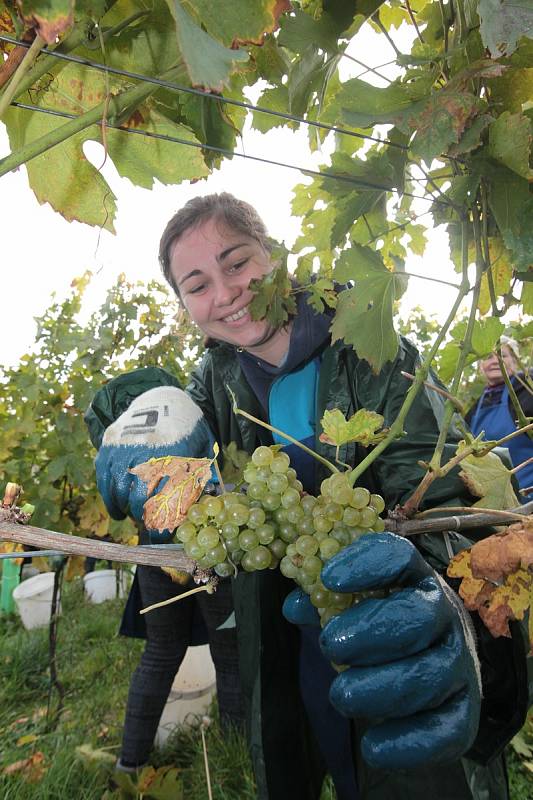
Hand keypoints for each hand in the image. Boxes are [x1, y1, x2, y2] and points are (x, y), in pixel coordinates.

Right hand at [95, 386, 214, 540]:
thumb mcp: (203, 448)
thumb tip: (209, 504)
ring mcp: (125, 450)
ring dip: (126, 511)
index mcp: (176, 455)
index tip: (164, 536)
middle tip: (150, 527)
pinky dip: (110, 500)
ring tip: (135, 518)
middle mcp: (148, 453)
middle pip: (141, 500)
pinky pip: (104, 480)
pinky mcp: (109, 448)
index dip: (164, 523)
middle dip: (144, 519)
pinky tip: (118, 511)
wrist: (161, 398)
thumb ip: (204, 476)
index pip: (168, 498)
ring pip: (119, 492)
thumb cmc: (187, 429)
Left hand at [283, 532, 480, 769]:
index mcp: (413, 576)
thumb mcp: (353, 604)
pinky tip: (372, 745)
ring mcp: (457, 663)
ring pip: (428, 676)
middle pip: (416, 617)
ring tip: (340, 695)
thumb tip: (296, 605)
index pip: (397, 556)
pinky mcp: (462, 713)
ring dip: (380, 688)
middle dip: (370, 631)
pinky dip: (408, 742)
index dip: (366, 564)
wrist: (435, 659)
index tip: (329, 577)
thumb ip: (322, 602)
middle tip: (330, 644)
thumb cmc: (382, 623)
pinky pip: (445, 730)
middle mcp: (443, 614)